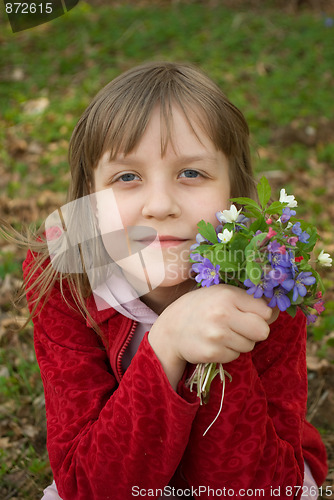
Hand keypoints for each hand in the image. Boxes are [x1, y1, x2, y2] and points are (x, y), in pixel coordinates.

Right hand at [148, 285, 271, 388]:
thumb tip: (278, 311)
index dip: (260, 315)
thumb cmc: (201, 307)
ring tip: (223, 333)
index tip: (250, 314)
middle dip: (255, 331)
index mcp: (227, 295)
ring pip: (250, 345)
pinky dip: (229, 351)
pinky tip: (215, 343)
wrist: (171, 328)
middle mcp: (222, 314)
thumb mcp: (222, 294)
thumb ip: (248, 300)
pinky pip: (235, 356)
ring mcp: (217, 336)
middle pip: (262, 331)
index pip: (266, 311)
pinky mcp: (212, 353)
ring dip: (240, 342)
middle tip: (239, 326)